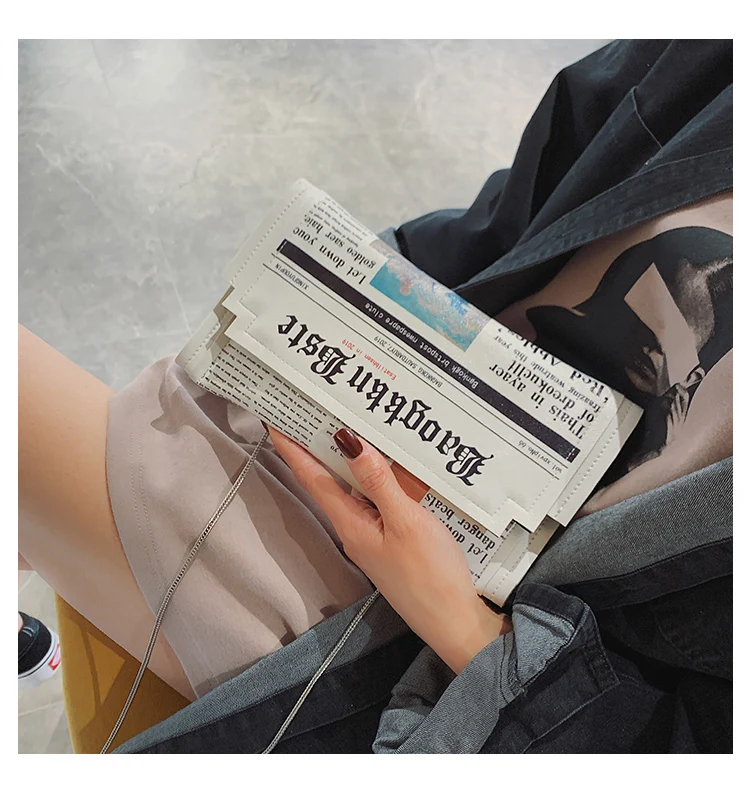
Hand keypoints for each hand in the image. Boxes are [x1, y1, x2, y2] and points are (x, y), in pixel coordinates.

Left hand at [268, 426, 510, 672]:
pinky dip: (373, 478)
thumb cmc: (431, 573)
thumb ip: (378, 481)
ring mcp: (371, 535)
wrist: (453, 621)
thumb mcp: (406, 521)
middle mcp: (353, 528)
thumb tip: (348, 440)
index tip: (274, 419)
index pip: (311, 478)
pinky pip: (374, 500)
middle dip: (316, 446)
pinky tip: (387, 465)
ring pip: (352, 489)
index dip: (291, 448)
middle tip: (312, 409)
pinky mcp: (390, 540)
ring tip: (348, 426)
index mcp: (350, 523)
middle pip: (327, 480)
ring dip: (347, 460)